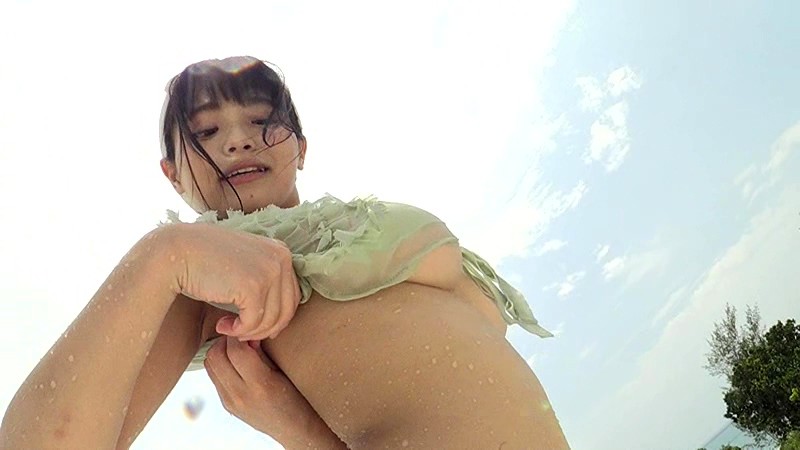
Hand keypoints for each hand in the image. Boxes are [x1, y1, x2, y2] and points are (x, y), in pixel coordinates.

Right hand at [164, 223, 300, 340]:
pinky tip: (221, 325)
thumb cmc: (206, 262)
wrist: (176, 252)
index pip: (292, 296)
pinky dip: (238, 331)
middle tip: (240, 332)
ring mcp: (270, 271)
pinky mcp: (254, 286)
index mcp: (280, 251)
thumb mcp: (244, 265)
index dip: (274, 318)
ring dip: (249, 332)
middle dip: (264, 329)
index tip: (253, 326)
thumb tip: (278, 324)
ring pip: (271, 320)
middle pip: (286, 310)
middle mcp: (281, 258)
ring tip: (227, 327)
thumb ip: (264, 282)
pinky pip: (254, 323)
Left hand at [204, 337, 334, 445]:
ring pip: (210, 366)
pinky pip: (214, 377)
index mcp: (260, 384)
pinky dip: (221, 365)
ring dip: (219, 352)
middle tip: (238, 338)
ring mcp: (230, 401)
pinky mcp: (226, 404)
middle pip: (215, 357)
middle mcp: (240, 394)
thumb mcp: (283, 372)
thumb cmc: (296, 399)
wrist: (293, 428)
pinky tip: (235, 364)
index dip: (237, 336)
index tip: (245, 330)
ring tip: (236, 350)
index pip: (235, 351)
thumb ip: (261, 354)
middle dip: (224, 341)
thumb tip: (246, 335)